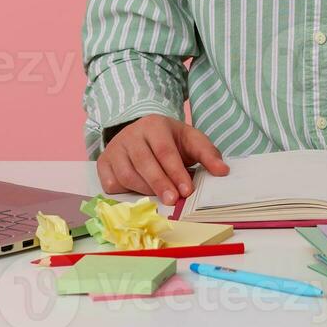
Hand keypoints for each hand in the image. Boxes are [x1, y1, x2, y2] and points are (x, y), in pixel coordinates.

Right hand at [96, 114, 228, 205]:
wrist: (143, 132)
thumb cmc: (170, 140)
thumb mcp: (191, 140)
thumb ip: (208, 154)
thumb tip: (223, 171)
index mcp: (154, 125)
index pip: (165, 151)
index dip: (176, 172)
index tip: (187, 190)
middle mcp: (131, 135)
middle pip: (144, 163)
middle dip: (160, 184)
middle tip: (173, 201)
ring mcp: (115, 148)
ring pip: (127, 174)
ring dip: (145, 190)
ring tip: (161, 199)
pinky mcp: (104, 163)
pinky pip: (111, 182)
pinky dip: (125, 192)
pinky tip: (139, 194)